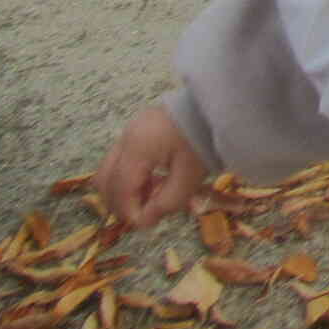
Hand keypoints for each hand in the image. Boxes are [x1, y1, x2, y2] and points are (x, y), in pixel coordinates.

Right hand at [95, 106, 206, 227]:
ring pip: (109, 169)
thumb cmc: (206, 138)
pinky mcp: (138, 128)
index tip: (147, 225)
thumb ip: (167, 202)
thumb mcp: (191, 175)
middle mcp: (126, 137)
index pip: (120, 188)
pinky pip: (121, 158)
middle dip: (120, 202)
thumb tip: (144, 221)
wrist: (222, 103)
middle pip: (105, 179)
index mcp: (137, 147)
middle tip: (144, 214)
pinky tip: (154, 182)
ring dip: (124, 189)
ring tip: (152, 197)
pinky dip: (131, 175)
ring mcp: (129, 130)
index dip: (129, 212)